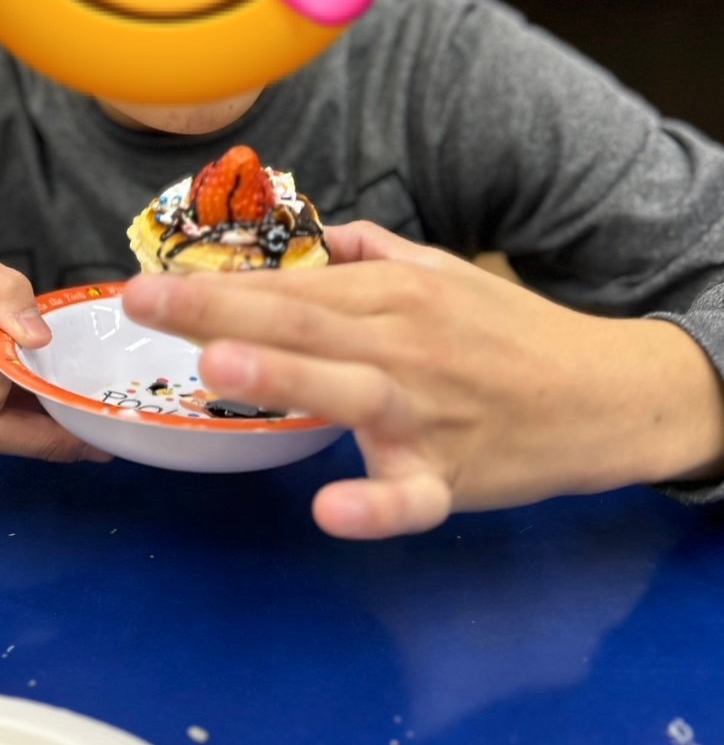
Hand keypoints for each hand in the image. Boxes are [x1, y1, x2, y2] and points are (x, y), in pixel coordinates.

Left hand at [122, 222, 723, 538]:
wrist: (603, 393)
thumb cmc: (511, 333)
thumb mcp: (445, 271)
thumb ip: (372, 251)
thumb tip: (314, 234)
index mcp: (394, 295)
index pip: (290, 287)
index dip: (213, 286)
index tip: (144, 284)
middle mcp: (403, 346)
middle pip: (303, 324)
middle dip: (217, 312)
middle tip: (142, 305)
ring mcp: (427, 412)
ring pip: (348, 390)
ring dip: (284, 374)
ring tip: (216, 364)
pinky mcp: (453, 476)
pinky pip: (412, 498)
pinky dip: (377, 506)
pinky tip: (331, 511)